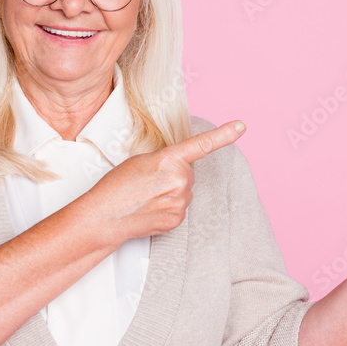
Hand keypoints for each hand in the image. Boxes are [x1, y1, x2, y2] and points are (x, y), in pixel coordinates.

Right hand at [76, 120, 246, 245]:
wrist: (105, 216)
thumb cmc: (117, 186)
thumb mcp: (141, 161)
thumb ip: (167, 161)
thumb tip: (180, 172)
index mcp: (169, 160)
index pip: (202, 145)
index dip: (224, 135)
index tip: (241, 126)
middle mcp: (179, 180)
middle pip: (188, 173)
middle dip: (174, 175)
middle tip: (150, 182)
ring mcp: (180, 202)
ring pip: (184, 192)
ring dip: (171, 192)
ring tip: (147, 197)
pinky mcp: (177, 219)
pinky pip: (179, 208)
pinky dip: (168, 208)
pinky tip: (150, 209)